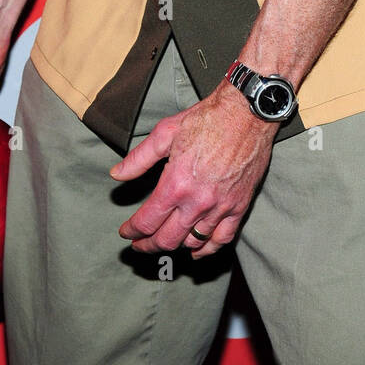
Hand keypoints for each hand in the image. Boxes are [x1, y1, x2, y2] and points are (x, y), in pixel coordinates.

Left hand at [110, 81, 276, 257]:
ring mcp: (220, 207)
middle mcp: (197, 201)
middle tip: (139, 245)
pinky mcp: (239, 206)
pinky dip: (207, 250)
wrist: (247, 114)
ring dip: (175, 246)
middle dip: (148, 246)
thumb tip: (117, 174)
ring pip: (192, 242)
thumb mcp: (165, 132)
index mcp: (176, 184)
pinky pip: (222, 239)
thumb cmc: (206, 119)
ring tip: (164, 242)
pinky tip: (196, 250)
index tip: (126, 232)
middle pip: (167, 239)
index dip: (132, 231)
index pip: (147, 221)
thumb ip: (139, 158)